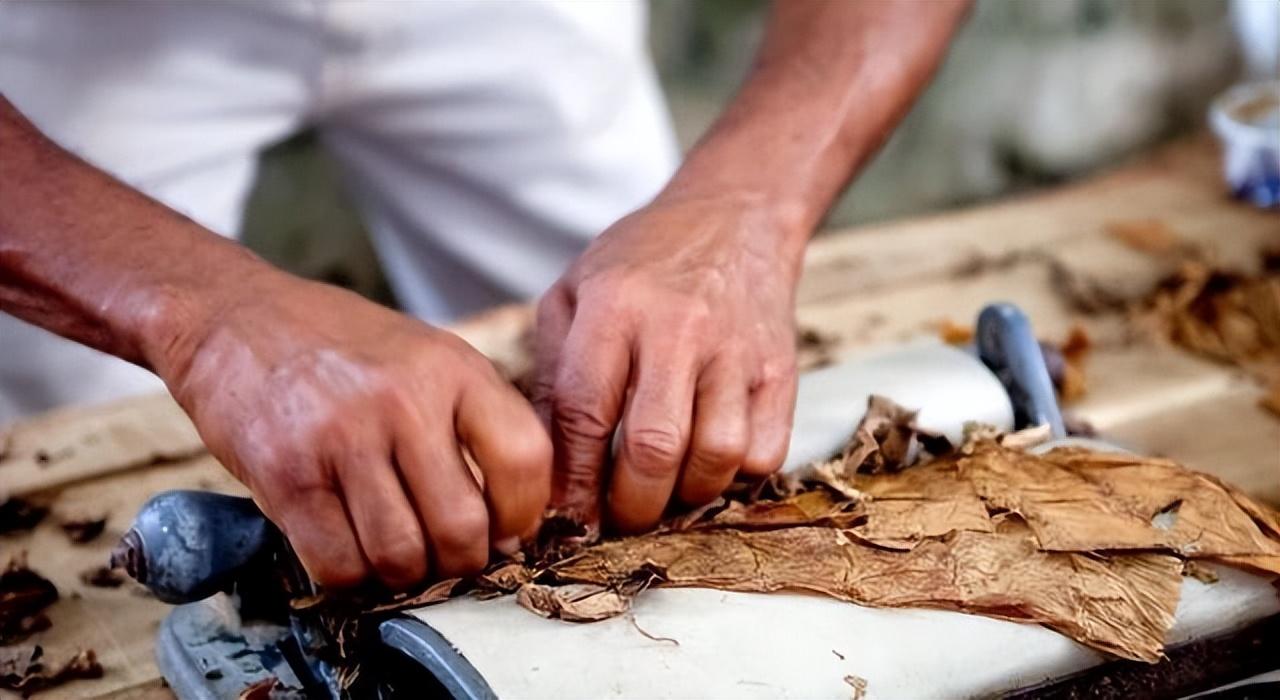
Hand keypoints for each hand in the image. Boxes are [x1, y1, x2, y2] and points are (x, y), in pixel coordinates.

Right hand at [158, 272, 550, 589]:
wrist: (236, 319)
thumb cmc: (343, 348)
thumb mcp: (429, 355)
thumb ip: (475, 421)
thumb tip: (514, 521)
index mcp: (453, 368)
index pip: (524, 458)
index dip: (523, 513)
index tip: (507, 530)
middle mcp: (403, 400)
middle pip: (461, 527)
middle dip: (460, 561)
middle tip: (445, 555)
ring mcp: (342, 437)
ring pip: (400, 556)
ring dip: (402, 573)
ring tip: (395, 551)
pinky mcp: (286, 475)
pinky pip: (338, 564)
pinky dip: (350, 575)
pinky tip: (349, 548)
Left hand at [533, 196, 802, 532]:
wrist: (734, 217)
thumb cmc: (641, 264)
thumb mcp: (574, 294)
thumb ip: (553, 374)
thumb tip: (544, 465)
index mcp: (615, 306)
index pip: (585, 412)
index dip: (573, 480)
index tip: (568, 517)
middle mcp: (679, 327)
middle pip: (654, 448)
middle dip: (630, 505)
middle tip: (618, 517)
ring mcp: (737, 350)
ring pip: (716, 458)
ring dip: (684, 496)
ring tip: (664, 491)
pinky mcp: (781, 370)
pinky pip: (765, 454)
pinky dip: (734, 477)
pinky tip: (708, 462)